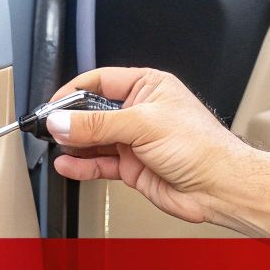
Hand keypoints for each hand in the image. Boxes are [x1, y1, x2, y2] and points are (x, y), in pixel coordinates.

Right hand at [46, 67, 254, 224]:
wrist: (219, 187)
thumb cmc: (202, 147)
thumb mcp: (144, 125)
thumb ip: (99, 125)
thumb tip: (64, 122)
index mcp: (148, 87)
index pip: (101, 82)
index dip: (74, 92)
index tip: (53, 105)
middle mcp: (140, 111)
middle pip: (93, 112)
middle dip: (71, 121)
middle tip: (50, 128)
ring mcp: (135, 141)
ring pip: (94, 140)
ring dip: (74, 145)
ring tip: (55, 146)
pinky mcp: (133, 167)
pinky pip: (100, 164)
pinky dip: (82, 166)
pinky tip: (68, 165)